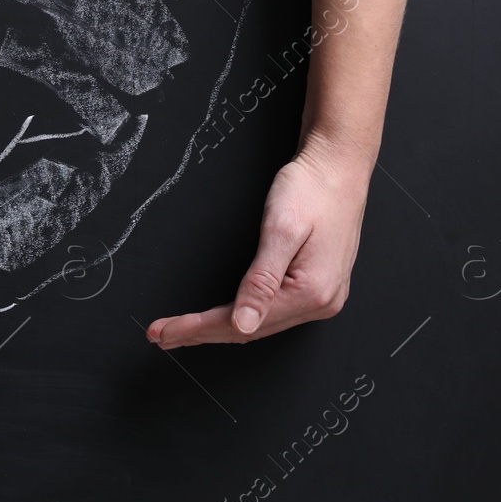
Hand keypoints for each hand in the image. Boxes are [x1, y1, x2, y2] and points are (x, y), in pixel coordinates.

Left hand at [145, 142, 368, 348]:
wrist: (338, 166)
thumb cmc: (312, 189)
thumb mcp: (281, 230)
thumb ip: (261, 281)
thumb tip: (244, 323)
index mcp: (312, 293)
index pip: (242, 324)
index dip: (199, 329)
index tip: (166, 331)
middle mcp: (321, 302)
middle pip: (249, 330)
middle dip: (201, 333)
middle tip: (162, 334)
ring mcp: (322, 297)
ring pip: (260, 325)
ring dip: (219, 329)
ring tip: (182, 331)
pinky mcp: (318, 286)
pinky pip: (272, 313)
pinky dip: (241, 317)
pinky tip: (222, 318)